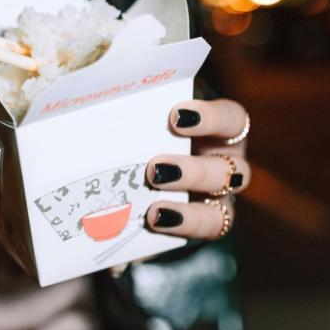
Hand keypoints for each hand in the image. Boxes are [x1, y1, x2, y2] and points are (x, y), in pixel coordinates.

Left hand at [144, 98, 249, 238]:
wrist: (146, 169)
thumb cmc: (147, 128)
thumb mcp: (148, 114)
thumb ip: (137, 109)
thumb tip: (97, 98)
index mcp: (220, 131)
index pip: (232, 119)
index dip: (211, 118)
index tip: (176, 116)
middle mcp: (227, 164)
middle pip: (232, 171)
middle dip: (194, 171)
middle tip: (155, 169)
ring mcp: (219, 198)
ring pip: (224, 211)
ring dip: (191, 212)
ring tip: (154, 210)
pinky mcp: (205, 223)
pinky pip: (205, 231)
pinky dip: (182, 228)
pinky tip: (154, 222)